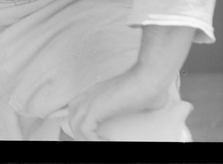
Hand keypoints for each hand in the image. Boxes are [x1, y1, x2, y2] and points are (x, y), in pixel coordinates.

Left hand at [67, 25, 194, 140]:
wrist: (150, 79)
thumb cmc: (150, 89)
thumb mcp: (136, 103)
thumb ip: (132, 110)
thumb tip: (144, 117)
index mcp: (97, 93)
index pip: (77, 108)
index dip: (82, 123)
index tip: (96, 136)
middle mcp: (90, 95)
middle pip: (73, 116)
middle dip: (80, 132)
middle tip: (97, 142)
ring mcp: (91, 100)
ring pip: (76, 124)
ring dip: (85, 138)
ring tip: (101, 144)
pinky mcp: (96, 107)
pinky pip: (85, 129)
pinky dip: (93, 140)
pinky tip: (107, 143)